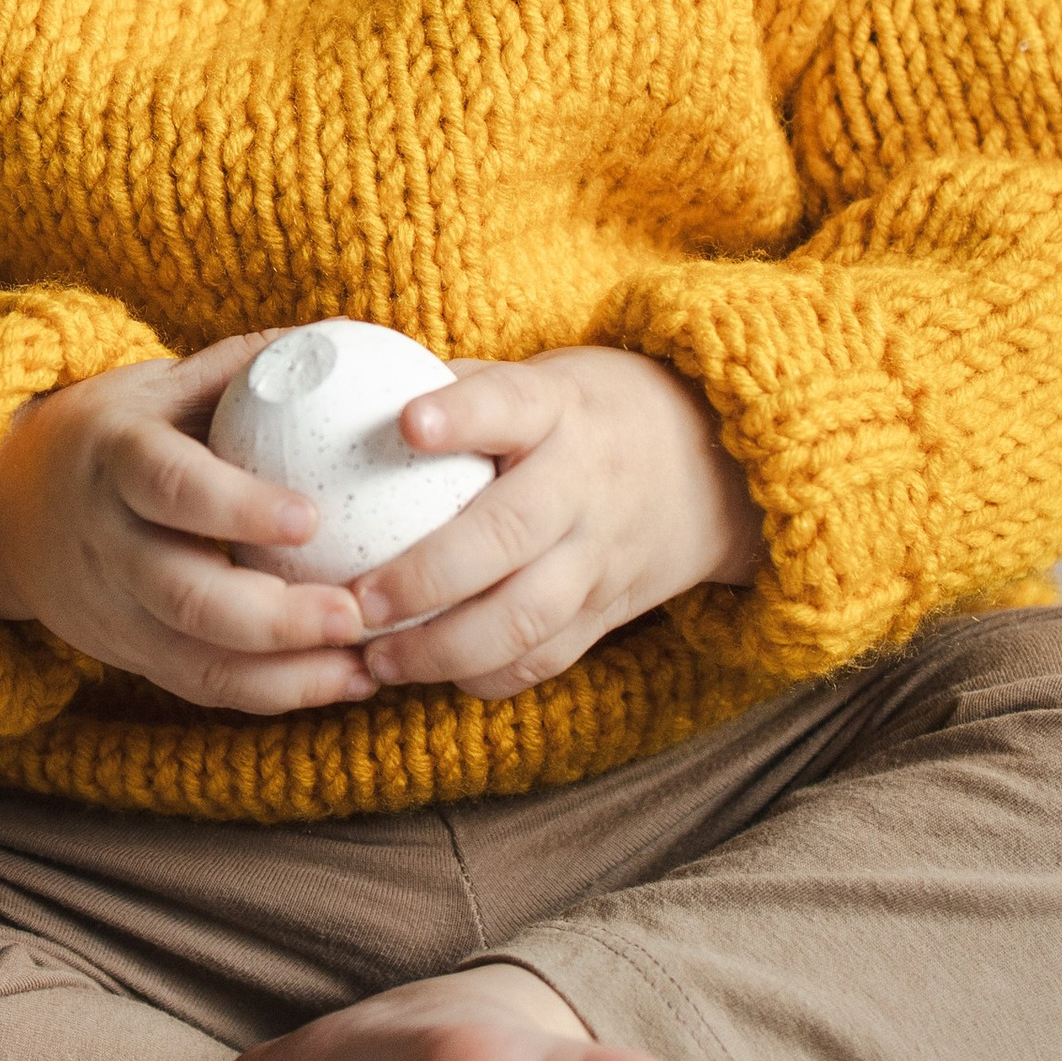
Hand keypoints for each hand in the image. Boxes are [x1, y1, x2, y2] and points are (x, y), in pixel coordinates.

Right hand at [0, 333, 377, 714]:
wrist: (8, 507)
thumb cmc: (116, 432)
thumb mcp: (161, 383)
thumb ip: (244, 365)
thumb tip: (347, 338)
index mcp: (116, 458)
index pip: (170, 486)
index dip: (236, 508)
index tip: (312, 519)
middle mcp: (108, 542)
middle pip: (185, 595)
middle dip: (275, 618)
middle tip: (355, 615)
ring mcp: (115, 609)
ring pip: (196, 661)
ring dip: (287, 674)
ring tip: (367, 665)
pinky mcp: (131, 654)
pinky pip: (203, 687)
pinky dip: (276, 694)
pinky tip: (345, 680)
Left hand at [343, 347, 761, 703]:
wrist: (712, 468)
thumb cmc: (588, 415)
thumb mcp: (540, 380)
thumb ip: (460, 389)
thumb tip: (349, 391)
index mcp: (559, 412)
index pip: (511, 405)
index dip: (463, 414)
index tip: (409, 424)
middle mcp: (583, 485)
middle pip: (508, 535)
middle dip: (426, 576)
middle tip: (358, 600)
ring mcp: (599, 556)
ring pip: (525, 617)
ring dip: (444, 648)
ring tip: (377, 661)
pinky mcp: (607, 612)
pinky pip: (547, 658)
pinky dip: (488, 676)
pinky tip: (434, 679)